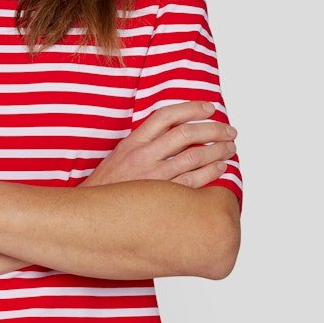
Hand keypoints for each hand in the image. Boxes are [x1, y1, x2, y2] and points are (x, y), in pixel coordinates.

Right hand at [84, 101, 236, 188]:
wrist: (92, 214)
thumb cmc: (109, 185)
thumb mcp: (120, 155)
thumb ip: (145, 141)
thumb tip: (176, 131)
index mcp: (132, 143)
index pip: (165, 116)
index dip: (191, 108)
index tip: (210, 108)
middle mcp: (143, 156)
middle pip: (186, 134)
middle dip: (213, 129)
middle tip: (229, 131)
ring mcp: (153, 177)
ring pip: (194, 156)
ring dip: (218, 150)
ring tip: (230, 148)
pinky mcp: (161, 197)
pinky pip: (193, 182)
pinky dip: (211, 172)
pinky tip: (221, 167)